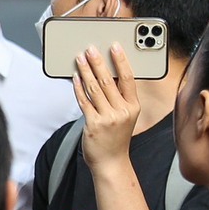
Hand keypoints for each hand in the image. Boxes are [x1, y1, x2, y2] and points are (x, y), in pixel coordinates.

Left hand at [74, 45, 141, 168]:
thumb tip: (106, 75)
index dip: (121, 61)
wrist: (111, 162)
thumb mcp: (125, 116)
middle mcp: (123, 111)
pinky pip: (84, 101)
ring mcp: (108, 118)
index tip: (114, 47)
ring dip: (85, 71)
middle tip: (90, 49)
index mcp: (134, 106)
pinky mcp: (94, 124)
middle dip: (98, 62)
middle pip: (109, 81)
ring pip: (95, 88)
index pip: (129, 78)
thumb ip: (118, 98)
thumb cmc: (116, 138)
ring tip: (80, 59)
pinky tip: (75, 78)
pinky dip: (78, 88)